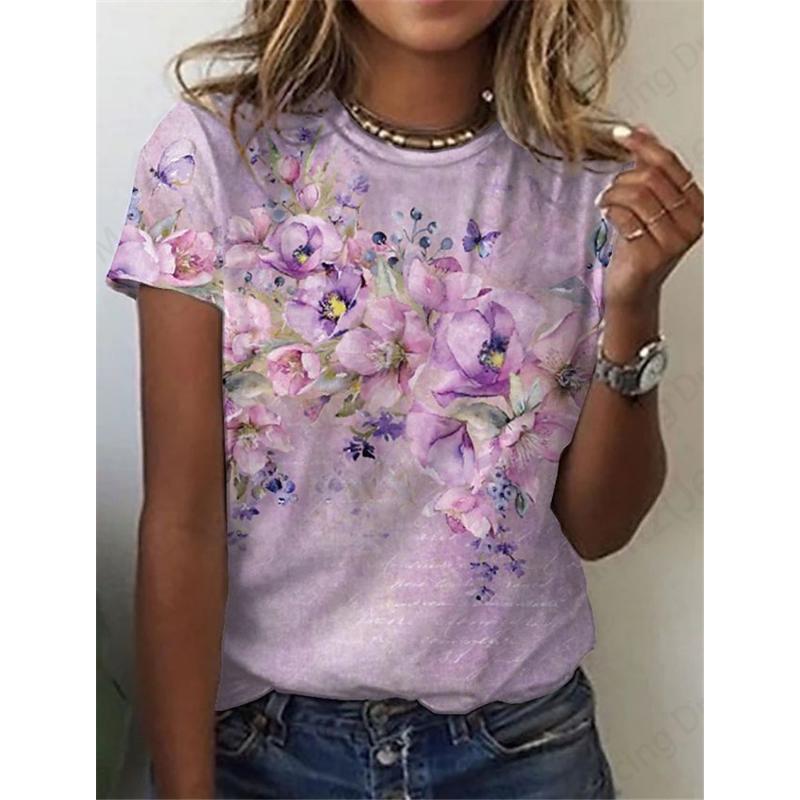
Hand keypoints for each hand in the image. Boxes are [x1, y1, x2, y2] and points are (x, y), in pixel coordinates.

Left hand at [597, 125, 703, 311]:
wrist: (632, 288)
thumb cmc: (639, 246)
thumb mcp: (648, 205)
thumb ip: (648, 168)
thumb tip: (641, 129)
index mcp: (696, 205)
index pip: (670, 164)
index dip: (644, 145)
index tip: (620, 134)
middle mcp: (692, 222)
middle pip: (652, 178)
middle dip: (623, 178)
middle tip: (610, 190)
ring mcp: (674, 240)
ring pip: (638, 195)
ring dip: (614, 193)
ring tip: (605, 201)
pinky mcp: (653, 255)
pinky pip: (625, 217)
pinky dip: (611, 210)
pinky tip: (607, 214)